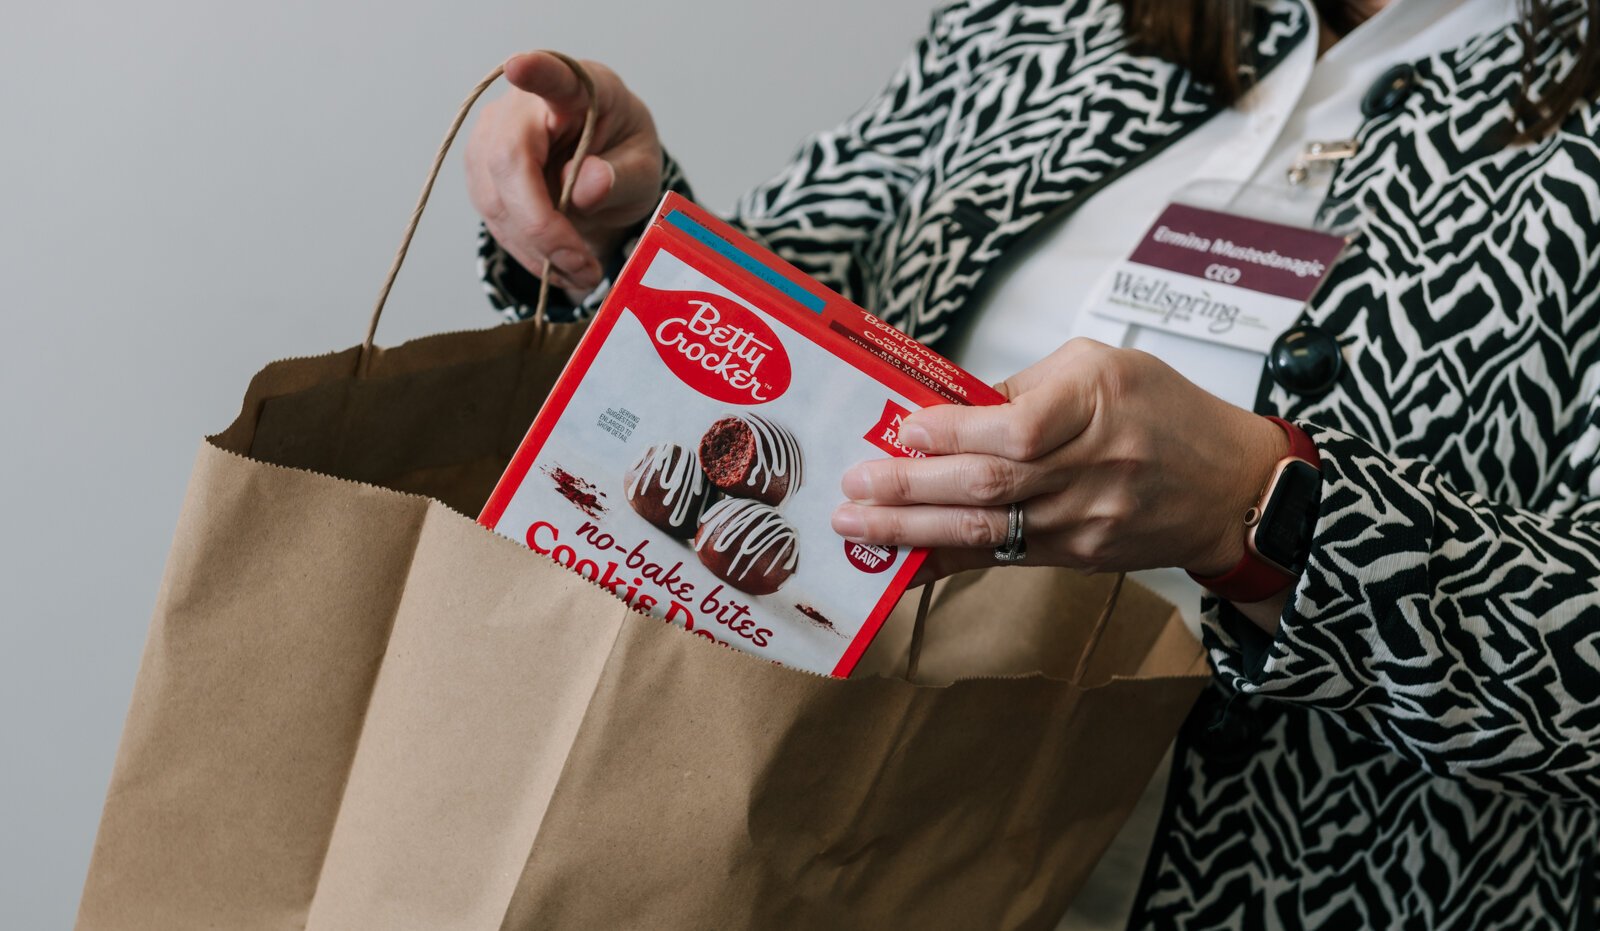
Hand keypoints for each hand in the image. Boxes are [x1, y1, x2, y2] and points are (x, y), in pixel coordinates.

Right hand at [465, 52, 663, 296]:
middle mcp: (523, 106)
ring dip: (537, 249)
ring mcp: (492, 137)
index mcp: (578, 90)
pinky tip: (558, 265)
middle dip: (542, 225)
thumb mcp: (643, 170)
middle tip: (584, 267)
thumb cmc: (624, 157)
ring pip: (496, 200)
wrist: (604, 170)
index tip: (520, 67)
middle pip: (509, 160)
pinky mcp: (481, 173)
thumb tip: (585, 185)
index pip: (552, 76)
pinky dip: (528, 252)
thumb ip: (622, 176)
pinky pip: (495, 220)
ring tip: (581, 271)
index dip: (535, 72)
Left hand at [831, 339, 1287, 582]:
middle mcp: (1089, 467)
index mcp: (1096, 405)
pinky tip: (898, 561)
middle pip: (989, 485)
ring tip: (856, 527)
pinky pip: (1000, 558)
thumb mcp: (1104, 368)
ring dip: (912, 531)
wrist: (1232, 490)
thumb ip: (1028, 387)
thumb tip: (950, 407)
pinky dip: (944, 560)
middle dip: (911, 489)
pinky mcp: (1075, 556)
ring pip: (987, 530)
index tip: (904, 430)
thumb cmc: (1166, 413)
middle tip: (852, 487)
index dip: (953, 433)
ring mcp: (1082, 520)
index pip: (1015, 428)